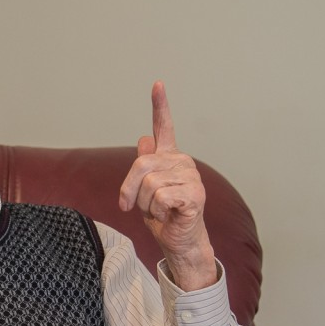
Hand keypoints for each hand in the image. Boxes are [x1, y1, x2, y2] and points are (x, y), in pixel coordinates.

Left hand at [119, 81, 216, 290]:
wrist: (177, 241)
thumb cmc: (162, 216)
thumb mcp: (144, 190)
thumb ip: (145, 166)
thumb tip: (143, 138)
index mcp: (169, 158)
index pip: (164, 127)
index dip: (160, 106)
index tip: (157, 84)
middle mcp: (182, 162)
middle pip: (141, 163)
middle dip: (129, 189)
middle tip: (132, 205)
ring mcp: (191, 176)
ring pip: (148, 184)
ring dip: (144, 204)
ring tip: (157, 211)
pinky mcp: (195, 194)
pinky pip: (160, 197)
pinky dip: (156, 211)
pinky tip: (168, 214)